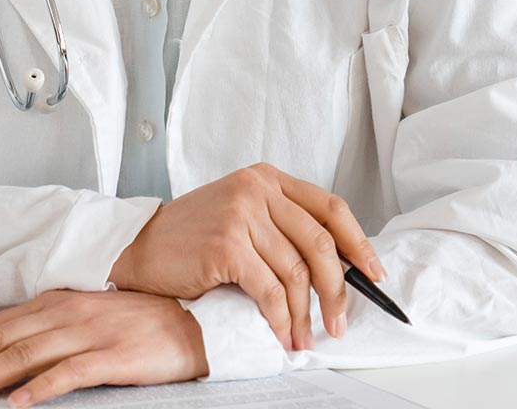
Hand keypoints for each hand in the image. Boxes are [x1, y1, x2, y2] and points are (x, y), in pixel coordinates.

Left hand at [0, 288, 208, 406]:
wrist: (189, 319)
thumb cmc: (136, 320)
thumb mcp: (84, 317)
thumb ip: (46, 330)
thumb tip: (2, 354)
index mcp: (54, 301)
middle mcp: (64, 312)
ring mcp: (87, 332)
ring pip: (21, 356)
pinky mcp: (110, 355)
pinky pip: (68, 373)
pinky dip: (38, 389)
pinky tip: (15, 404)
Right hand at [108, 162, 384, 352]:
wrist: (141, 246)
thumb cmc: (194, 237)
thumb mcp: (243, 214)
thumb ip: (282, 226)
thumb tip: (336, 268)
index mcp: (267, 178)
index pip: (330, 206)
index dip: (358, 242)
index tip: (374, 273)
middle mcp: (257, 189)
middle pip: (319, 243)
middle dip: (337, 290)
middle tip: (338, 323)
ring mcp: (241, 214)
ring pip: (296, 272)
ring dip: (305, 314)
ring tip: (303, 338)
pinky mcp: (227, 245)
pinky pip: (269, 291)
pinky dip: (279, 319)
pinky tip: (280, 333)